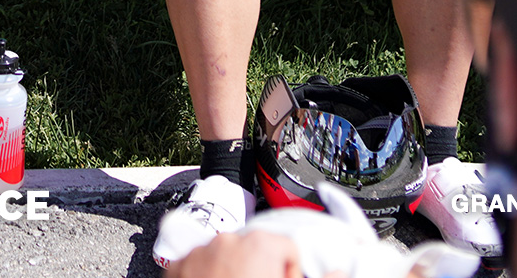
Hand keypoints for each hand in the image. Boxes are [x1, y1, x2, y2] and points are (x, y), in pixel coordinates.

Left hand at [169, 229, 307, 277]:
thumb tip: (338, 273)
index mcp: (259, 245)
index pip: (288, 248)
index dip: (290, 274)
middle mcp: (227, 242)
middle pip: (256, 251)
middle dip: (260, 273)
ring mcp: (199, 253)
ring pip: (226, 258)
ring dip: (233, 275)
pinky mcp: (177, 268)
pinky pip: (200, 266)